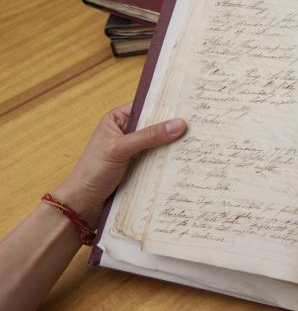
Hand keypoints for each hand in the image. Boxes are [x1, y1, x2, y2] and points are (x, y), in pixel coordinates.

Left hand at [52, 104, 186, 225]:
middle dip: (173, 127)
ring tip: (199, 141)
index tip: (189, 106)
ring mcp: (134, 151)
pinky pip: (158, 160)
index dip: (166, 106)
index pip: (146, 107)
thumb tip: (179, 124)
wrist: (83, 204)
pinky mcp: (139, 167)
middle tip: (199, 124)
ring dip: (173, 146)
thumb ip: (149, 136)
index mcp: (117, 120)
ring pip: (159, 144)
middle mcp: (127, 133)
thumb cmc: (93, 171)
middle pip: (155, 125)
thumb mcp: (120, 149)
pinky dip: (169, 161)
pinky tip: (185, 160)